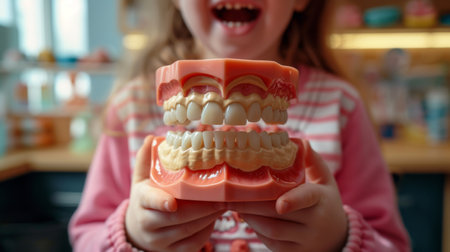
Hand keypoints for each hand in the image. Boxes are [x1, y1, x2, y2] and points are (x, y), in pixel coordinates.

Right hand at [125, 135, 225, 251]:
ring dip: (210, 217)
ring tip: (225, 203)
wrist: (138, 232)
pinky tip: (216, 217)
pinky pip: (194, 243)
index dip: (161, 203)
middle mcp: (149, 225)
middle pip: (178, 218)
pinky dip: (207, 230)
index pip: (151, 202)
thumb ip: (145, 160)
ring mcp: (161, 241)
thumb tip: (153, 138)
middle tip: (223, 196)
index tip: (173, 202)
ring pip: (189, 231)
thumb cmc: (145, 200)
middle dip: (203, 207)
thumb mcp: (141, 180)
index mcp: (142, 203)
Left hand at [227, 142, 347, 251]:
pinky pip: (271, 242)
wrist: (336, 237)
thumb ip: (311, 160)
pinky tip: (245, 217)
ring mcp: (305, 240)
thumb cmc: (324, 201)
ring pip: (272, 231)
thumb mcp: (325, 180)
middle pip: (279, 215)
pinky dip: (255, 230)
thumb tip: (296, 140)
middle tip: (230, 194)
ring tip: (233, 204)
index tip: (280, 204)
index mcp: (322, 199)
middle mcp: (315, 222)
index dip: (293, 201)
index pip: (307, 198)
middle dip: (251, 204)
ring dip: (250, 217)